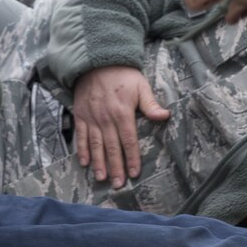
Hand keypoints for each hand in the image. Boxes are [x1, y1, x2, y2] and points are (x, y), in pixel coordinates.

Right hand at [72, 66, 169, 184]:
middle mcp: (105, 118)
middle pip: (111, 147)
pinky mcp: (80, 115)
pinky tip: (84, 162)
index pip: (128, 140)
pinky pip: (80, 136)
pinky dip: (82, 150)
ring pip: (95, 145)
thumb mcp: (141, 86)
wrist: (96, 61)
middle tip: (118, 184)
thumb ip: (151, 104)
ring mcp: (91, 117)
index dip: (131, 158)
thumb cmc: (123, 75)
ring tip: (101, 178)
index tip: (134, 173)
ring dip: (98, 163)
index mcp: (122, 112)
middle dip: (115, 167)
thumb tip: (165, 116)